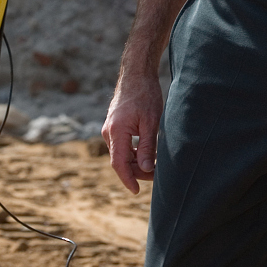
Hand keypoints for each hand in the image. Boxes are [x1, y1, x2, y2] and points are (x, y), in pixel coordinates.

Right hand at [103, 64, 162, 195]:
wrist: (136, 74)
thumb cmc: (145, 95)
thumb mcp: (151, 122)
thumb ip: (147, 147)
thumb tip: (145, 169)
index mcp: (116, 132)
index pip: (119, 164)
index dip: (128, 179)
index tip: (137, 191)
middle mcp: (108, 132)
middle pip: (120, 161)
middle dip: (137, 171)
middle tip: (157, 175)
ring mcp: (109, 129)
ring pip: (121, 154)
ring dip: (136, 162)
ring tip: (155, 164)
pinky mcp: (114, 126)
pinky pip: (122, 146)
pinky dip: (133, 152)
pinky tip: (147, 152)